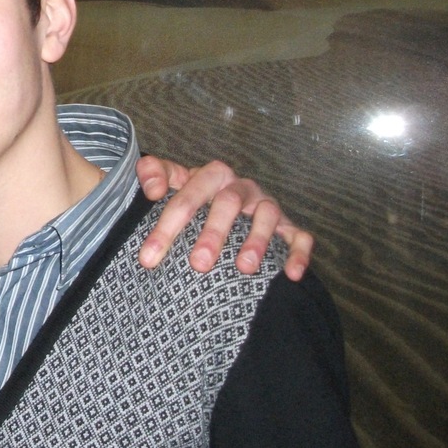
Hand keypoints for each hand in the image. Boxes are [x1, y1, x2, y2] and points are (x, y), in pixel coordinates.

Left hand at [135, 156, 312, 281]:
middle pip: (228, 202)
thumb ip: (153, 173)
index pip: (187, 196)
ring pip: (267, 215)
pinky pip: (299, 236)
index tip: (148, 258)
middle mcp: (240, 187)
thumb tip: (152, 189)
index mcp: (210, 176)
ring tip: (243, 268)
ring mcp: (266, 205)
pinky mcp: (289, 226)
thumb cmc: (194, 197)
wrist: (228, 201)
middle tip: (198, 264)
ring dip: (257, 241)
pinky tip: (291, 274)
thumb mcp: (172, 181)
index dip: (167, 226)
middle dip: (213, 233)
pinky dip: (297, 253)